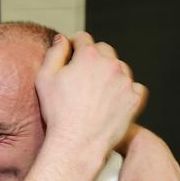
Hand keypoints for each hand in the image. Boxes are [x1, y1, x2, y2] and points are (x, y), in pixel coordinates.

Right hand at [36, 32, 145, 154]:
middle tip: (83, 75)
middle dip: (93, 57)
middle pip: (104, 49)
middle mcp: (110, 64)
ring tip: (97, 90)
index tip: (71, 55)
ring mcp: (125, 81)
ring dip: (110, 72)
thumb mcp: (44, 79)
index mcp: (88, 56)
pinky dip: (126, 90)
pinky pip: (135, 86)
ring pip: (120, 67)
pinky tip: (113, 99)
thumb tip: (62, 39)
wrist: (77, 142)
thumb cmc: (58, 112)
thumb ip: (54, 53)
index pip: (83, 38)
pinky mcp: (135, 99)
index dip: (74, 45)